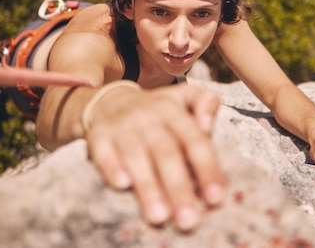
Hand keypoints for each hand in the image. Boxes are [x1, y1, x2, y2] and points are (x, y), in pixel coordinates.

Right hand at [85, 83, 225, 230]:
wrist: (112, 101)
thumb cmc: (158, 110)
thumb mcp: (185, 96)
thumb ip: (206, 104)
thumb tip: (208, 126)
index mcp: (174, 110)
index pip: (194, 139)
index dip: (206, 168)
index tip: (215, 197)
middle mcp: (148, 117)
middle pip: (166, 152)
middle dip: (178, 187)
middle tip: (188, 219)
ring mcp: (122, 127)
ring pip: (136, 156)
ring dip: (148, 187)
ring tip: (160, 216)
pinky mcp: (98, 136)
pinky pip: (103, 153)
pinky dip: (113, 168)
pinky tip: (123, 185)